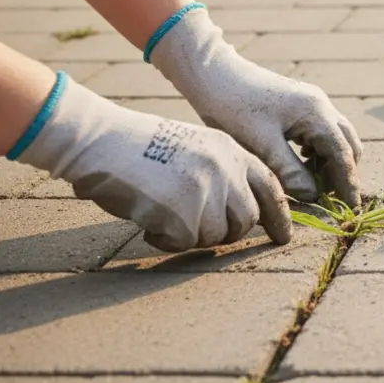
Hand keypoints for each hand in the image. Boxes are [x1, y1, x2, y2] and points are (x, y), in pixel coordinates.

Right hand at [13, 77, 291, 251]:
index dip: (279, 215)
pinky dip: (165, 239)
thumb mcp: (194, 148)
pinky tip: (147, 220)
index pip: (269, 186)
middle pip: (246, 219)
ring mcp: (206, 190)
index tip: (283, 236)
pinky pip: (184, 242)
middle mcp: (225, 169)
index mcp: (230, 150)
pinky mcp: (184, 212)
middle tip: (195, 228)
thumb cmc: (139, 147)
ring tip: (162, 213)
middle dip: (226, 232)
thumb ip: (222, 173)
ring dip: (190, 235)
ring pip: (215, 235)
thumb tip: (244, 213)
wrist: (100, 139)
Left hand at [148, 6, 362, 207]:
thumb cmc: (233, 107)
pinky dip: (318, 151)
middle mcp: (321, 105)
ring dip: (329, 162)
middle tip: (326, 197)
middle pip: (347, 144)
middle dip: (341, 172)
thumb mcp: (261, 144)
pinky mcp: (300, 104)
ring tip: (309, 182)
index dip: (348, 183)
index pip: (342, 154)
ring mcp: (312, 102)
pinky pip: (322, 131)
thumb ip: (289, 171)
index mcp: (315, 113)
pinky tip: (299, 161)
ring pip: (336, 138)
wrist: (213, 74)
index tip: (351, 208)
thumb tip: (313, 196)